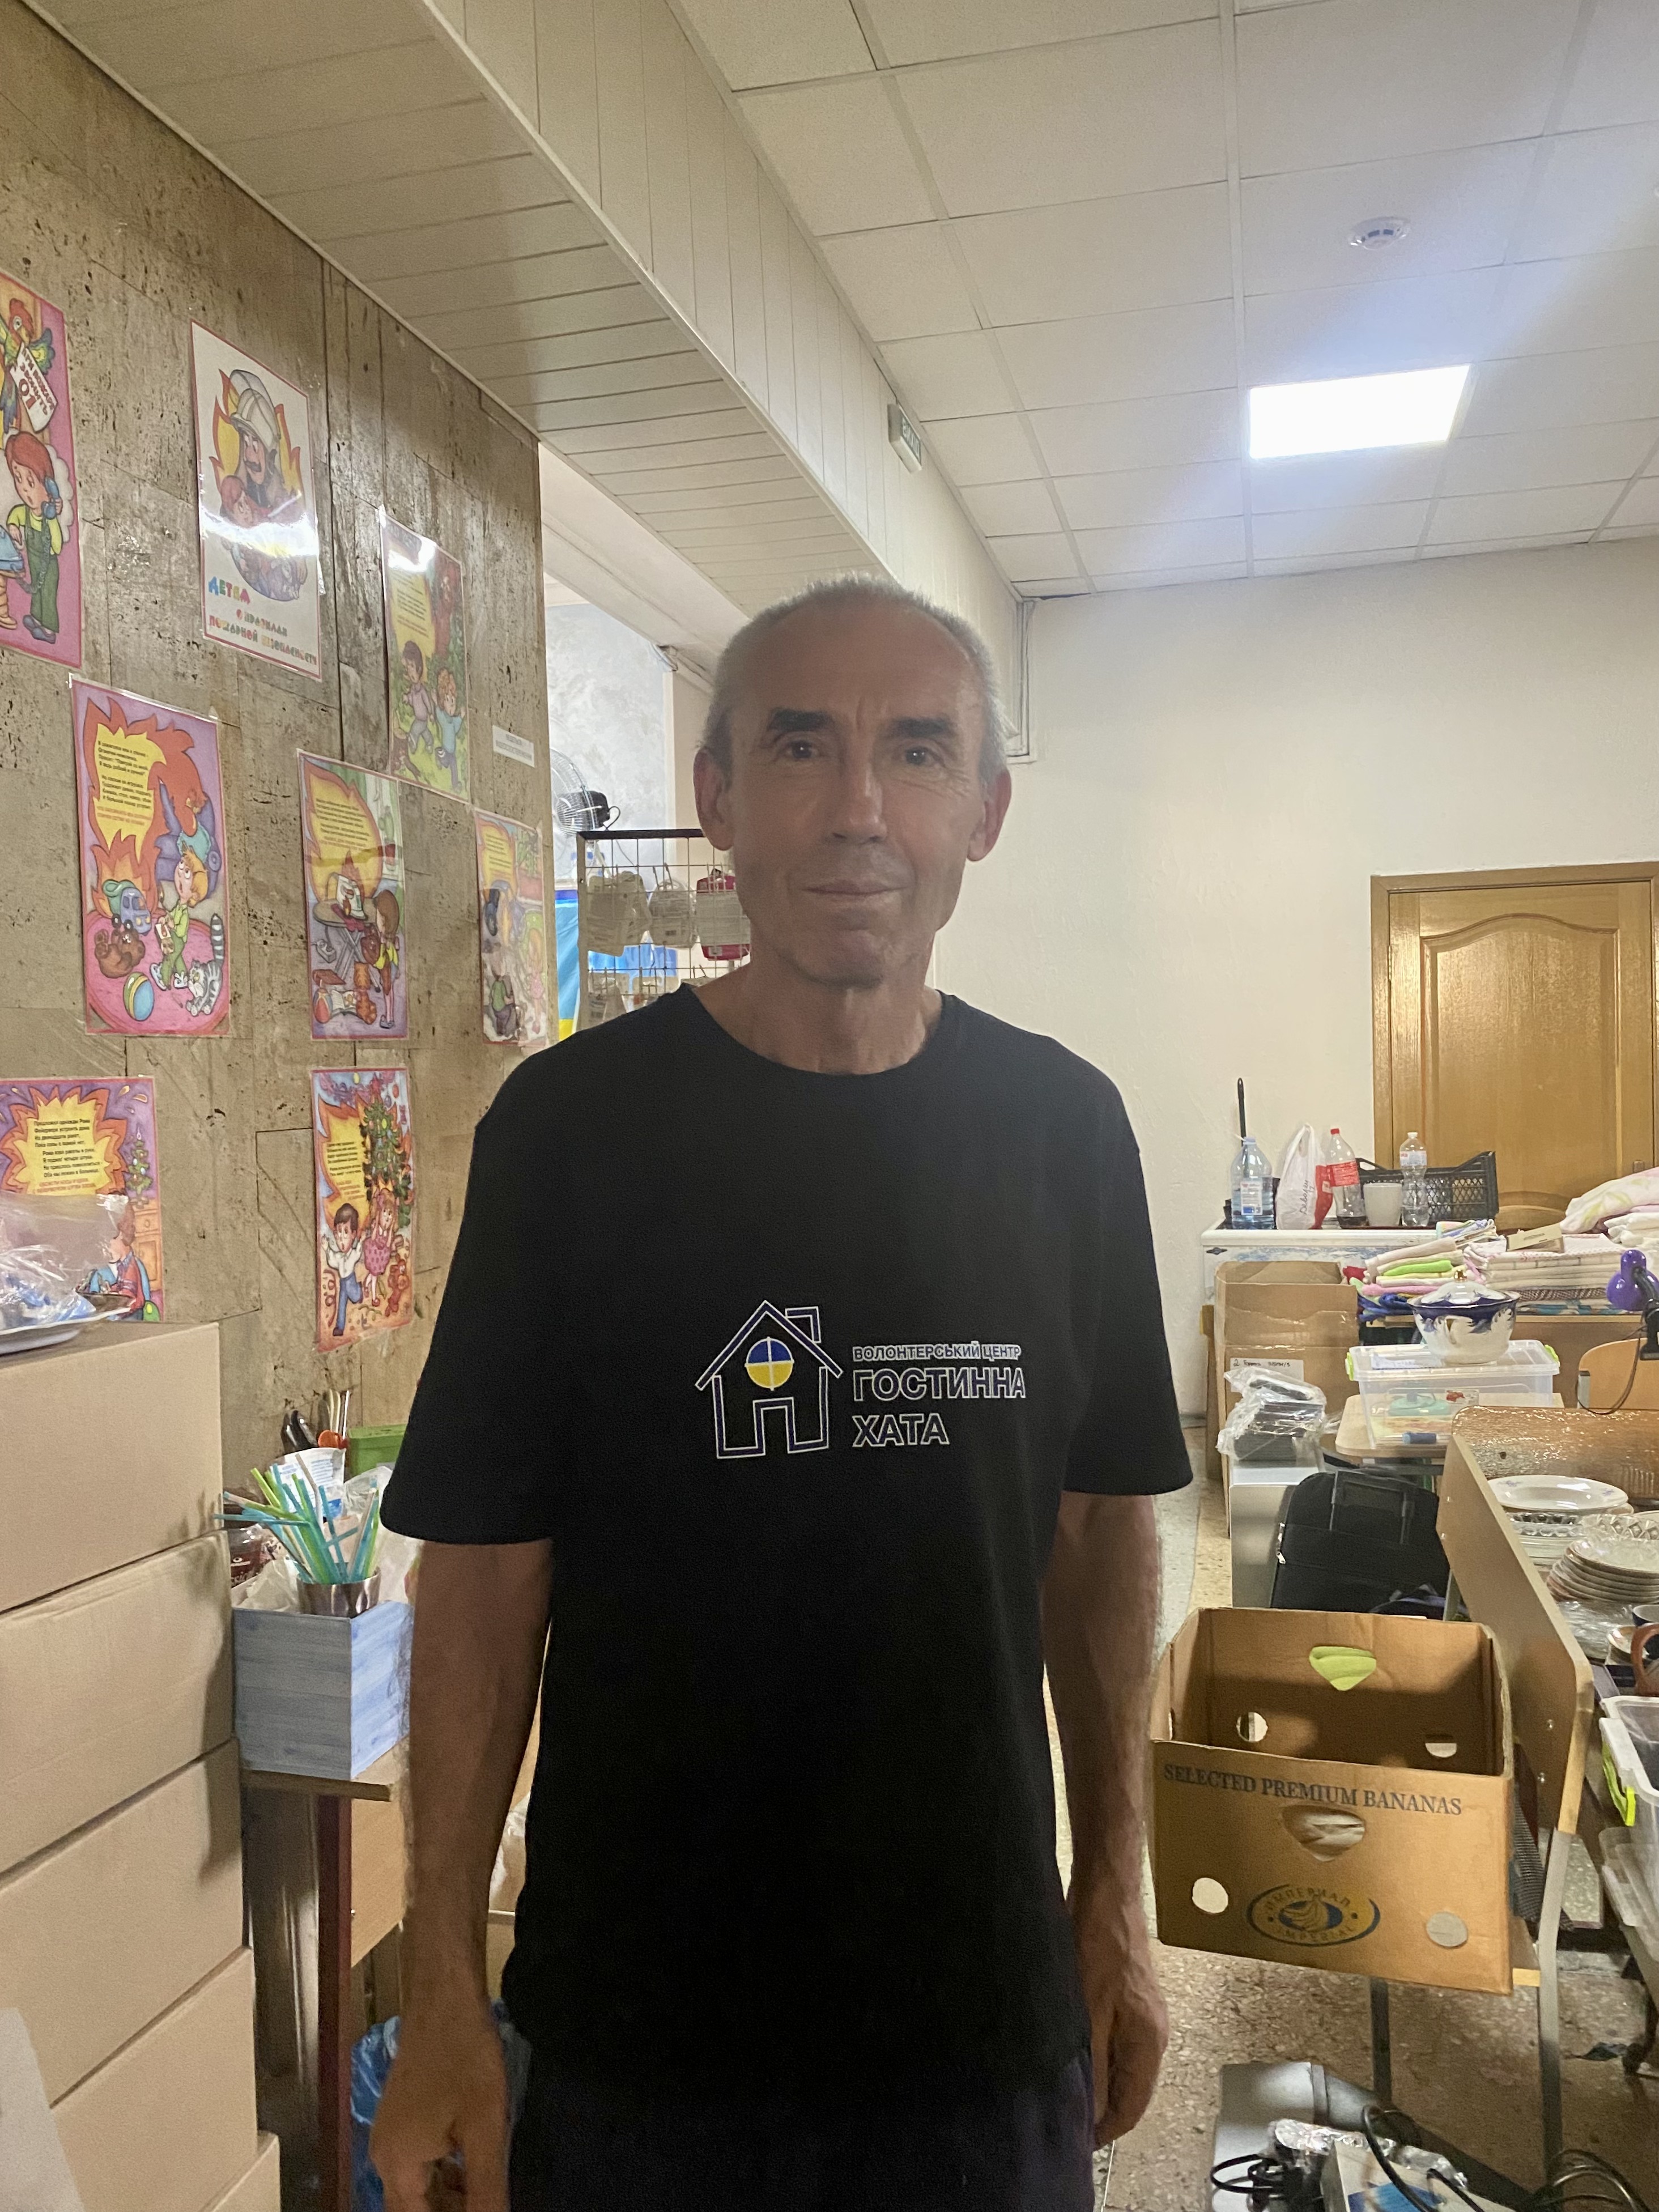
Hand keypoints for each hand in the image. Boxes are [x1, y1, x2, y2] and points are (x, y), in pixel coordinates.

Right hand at [371, 1999, 509, 2211]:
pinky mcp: (404, 2116)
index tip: (483, 2211)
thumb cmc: (465, 2058)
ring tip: (487, 2197)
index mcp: (397, 2168)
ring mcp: (392, 2134)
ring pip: (419, 2188)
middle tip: (490, 2205)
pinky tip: (476, 2171)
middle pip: (415, 2208)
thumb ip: (486, 2190)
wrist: (444, 1995)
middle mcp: (385, 2156)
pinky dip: (447, 2176)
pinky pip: (421, 2163)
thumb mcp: (485, 2130)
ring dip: (451, 2198)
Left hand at [1075, 1915, 1168, 2145]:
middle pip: (1130, 2090)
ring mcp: (1144, 2014)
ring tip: (1064, 2086)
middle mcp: (1154, 2034)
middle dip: (1100, 2108)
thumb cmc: (1098, 1945)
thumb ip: (1093, 2067)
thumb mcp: (1088, 2014)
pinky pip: (1116, 2041)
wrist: (1107, 1892)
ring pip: (1122, 2065)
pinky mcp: (1130, 1997)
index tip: (1074, 2140)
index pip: (1131, 2109)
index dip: (1103, 2131)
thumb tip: (1092, 2114)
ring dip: (1098, 2080)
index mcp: (1149, 2044)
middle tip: (1063, 2114)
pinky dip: (1097, 2055)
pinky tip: (1073, 2049)